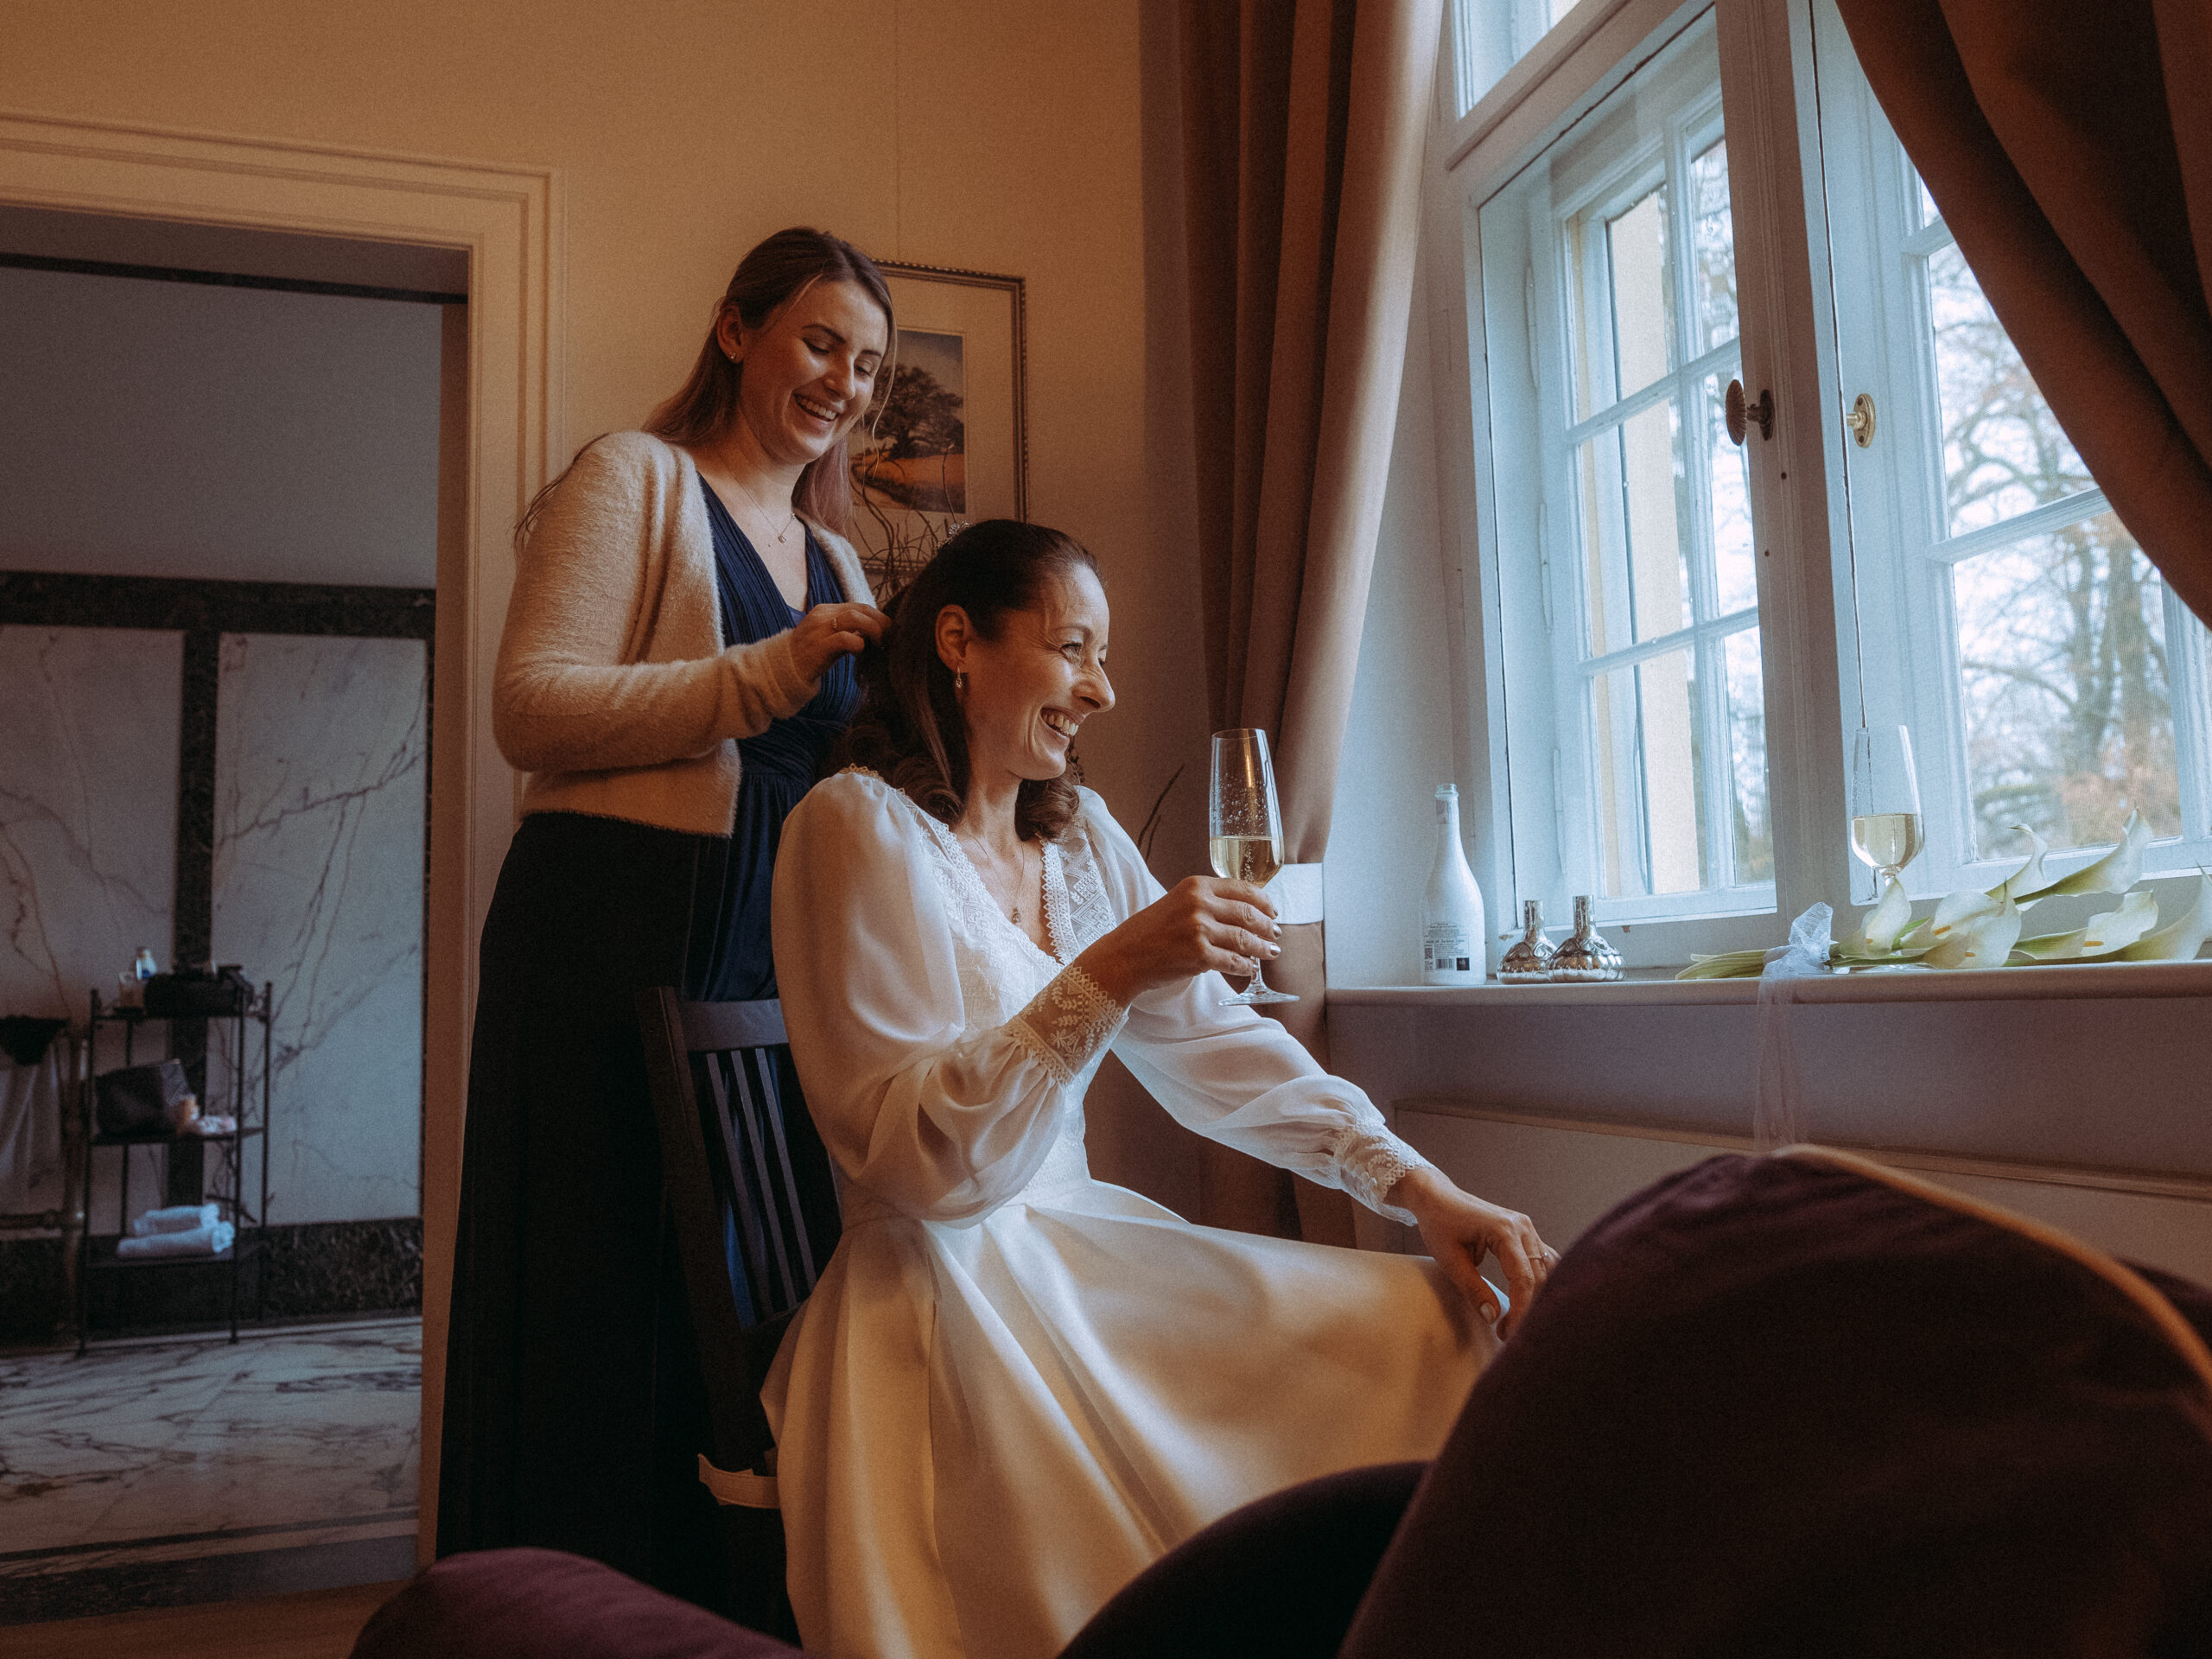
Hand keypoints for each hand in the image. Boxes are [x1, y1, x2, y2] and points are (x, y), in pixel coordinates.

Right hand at [788, 601, 887, 682]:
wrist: (784, 670)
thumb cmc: (813, 656)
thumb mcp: (832, 639)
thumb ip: (851, 632)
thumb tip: (880, 633)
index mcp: (827, 611)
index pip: (860, 606)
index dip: (879, 618)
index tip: (889, 633)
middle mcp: (823, 615)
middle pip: (861, 609)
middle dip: (881, 624)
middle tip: (888, 640)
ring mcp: (819, 629)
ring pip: (855, 618)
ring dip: (873, 631)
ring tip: (879, 646)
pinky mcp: (819, 646)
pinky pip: (845, 638)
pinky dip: (859, 645)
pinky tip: (861, 654)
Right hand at [1075, 876, 1281, 1002]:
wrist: (1124, 956)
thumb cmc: (1148, 931)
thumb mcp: (1176, 902)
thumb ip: (1204, 901)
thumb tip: (1241, 911)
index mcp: (1195, 885)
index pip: (1241, 888)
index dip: (1263, 901)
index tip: (1272, 910)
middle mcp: (1199, 904)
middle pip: (1248, 913)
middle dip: (1267, 926)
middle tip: (1276, 933)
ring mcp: (1200, 930)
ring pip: (1245, 939)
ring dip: (1263, 948)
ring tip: (1271, 952)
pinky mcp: (1199, 955)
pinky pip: (1234, 961)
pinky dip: (1246, 966)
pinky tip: (1250, 969)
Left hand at [1387, 1165, 1555, 1336]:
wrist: (1437, 1197)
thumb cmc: (1439, 1224)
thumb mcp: (1449, 1260)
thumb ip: (1473, 1289)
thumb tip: (1493, 1317)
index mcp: (1504, 1230)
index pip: (1523, 1278)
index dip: (1519, 1310)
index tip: (1505, 1332)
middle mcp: (1523, 1227)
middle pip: (1539, 1276)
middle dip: (1527, 1308)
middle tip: (1507, 1333)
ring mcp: (1527, 1228)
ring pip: (1547, 1269)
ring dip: (1537, 1297)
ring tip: (1519, 1320)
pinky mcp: (1526, 1233)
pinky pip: (1543, 1260)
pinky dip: (1539, 1282)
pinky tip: (1530, 1302)